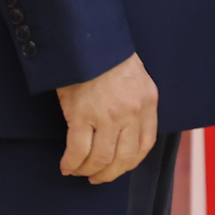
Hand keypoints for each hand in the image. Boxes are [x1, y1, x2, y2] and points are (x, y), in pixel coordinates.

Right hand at [55, 52, 157, 184]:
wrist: (88, 37)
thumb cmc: (106, 54)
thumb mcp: (134, 76)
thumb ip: (135, 101)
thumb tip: (124, 130)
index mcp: (147, 101)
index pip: (145, 144)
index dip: (130, 163)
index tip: (119, 168)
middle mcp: (131, 112)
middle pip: (123, 158)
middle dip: (109, 173)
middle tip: (96, 178)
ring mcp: (107, 115)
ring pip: (100, 158)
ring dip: (88, 170)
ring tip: (79, 172)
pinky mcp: (82, 114)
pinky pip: (78, 150)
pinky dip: (71, 163)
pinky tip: (66, 166)